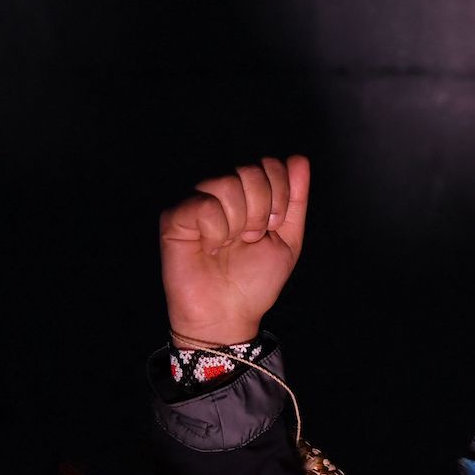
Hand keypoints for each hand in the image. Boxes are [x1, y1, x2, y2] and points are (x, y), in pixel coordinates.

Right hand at [160, 155, 309, 346]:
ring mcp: (196, 201)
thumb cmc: (254, 281)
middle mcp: (220, 192)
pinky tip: (211, 247)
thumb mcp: (288, 240)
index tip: (274, 227)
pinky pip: (204, 205)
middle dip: (262, 210)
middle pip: (250, 171)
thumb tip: (299, 160)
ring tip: (231, 244)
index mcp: (247, 194)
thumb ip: (295, 200)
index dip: (280, 194)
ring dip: (239, 222)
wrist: (229, 314)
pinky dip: (216, 232)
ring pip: (227, 184)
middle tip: (252, 238)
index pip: (269, 165)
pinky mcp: (175, 217)